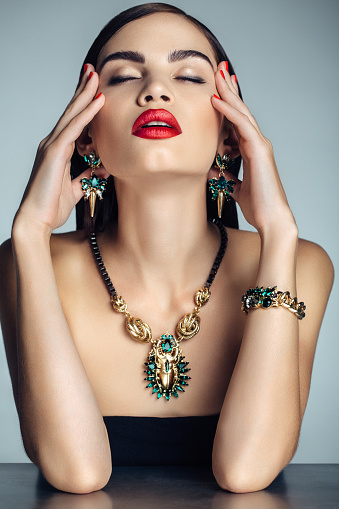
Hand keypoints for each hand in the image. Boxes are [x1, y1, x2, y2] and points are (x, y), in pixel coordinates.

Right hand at [13, 64, 107, 237]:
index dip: (83, 104)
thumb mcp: (75, 188)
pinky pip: (74, 129)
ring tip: (96, 76)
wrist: (36, 220)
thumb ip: (87, 175)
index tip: (94, 88)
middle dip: (83, 90)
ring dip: (85, 94)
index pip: (73, 122)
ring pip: (72, 115)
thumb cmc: (51, 206)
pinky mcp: (54, 153)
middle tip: (93, 71)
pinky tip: (98, 101)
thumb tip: (104, 168)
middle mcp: (53, 144)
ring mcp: (52, 146)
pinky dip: (87, 114)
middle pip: (71, 112)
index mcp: (58, 150)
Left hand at [211, 61, 296, 237]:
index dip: (227, 104)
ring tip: (217, 74)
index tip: (215, 88)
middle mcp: (256, 143)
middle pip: (240, 111)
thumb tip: (213, 170)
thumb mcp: (235, 187)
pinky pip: (242, 126)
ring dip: (227, 92)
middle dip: (228, 89)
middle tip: (218, 69)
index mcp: (251, 150)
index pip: (236, 121)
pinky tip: (216, 100)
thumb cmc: (258, 205)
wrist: (272, 219)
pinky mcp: (259, 150)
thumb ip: (226, 176)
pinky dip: (228, 112)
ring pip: (241, 113)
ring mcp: (259, 145)